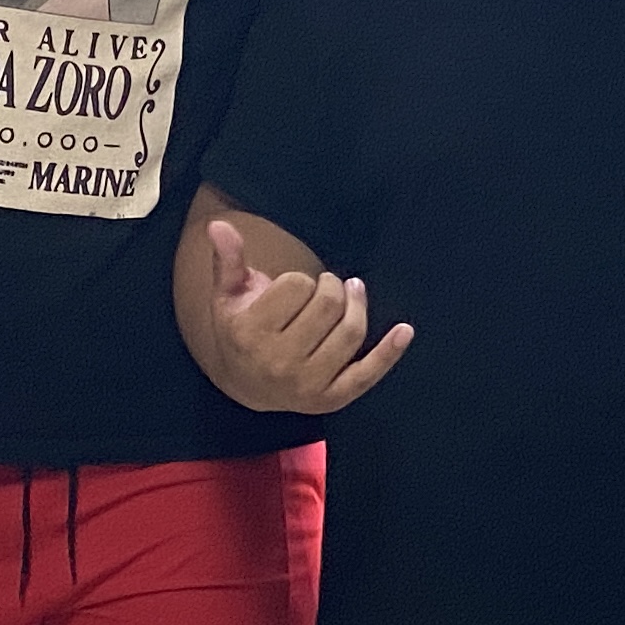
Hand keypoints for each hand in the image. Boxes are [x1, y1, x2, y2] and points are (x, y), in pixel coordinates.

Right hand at [201, 217, 409, 412]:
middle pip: (328, 305)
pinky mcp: (331, 399)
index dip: (300, 281)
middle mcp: (278, 361)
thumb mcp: (227, 296)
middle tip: (328, 285)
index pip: (297, 286)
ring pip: (350, 332)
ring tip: (353, 292)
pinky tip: (405, 330)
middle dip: (332, 287)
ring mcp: (306, 384)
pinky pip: (367, 374)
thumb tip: (218, 226)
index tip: (294, 289)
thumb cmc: (240, 330)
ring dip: (358, 304)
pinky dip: (389, 352)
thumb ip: (228, 260)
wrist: (245, 385)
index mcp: (251, 332)